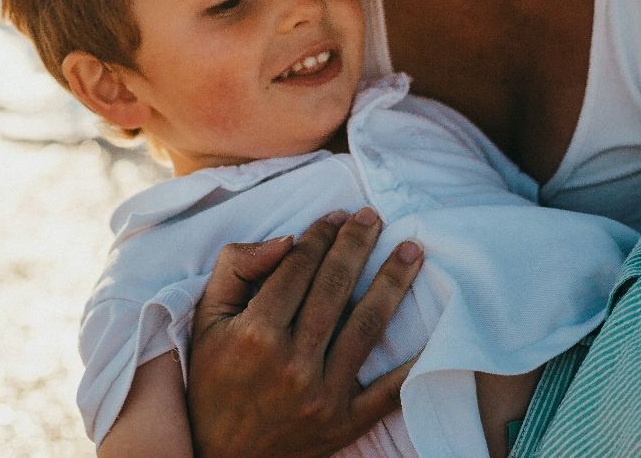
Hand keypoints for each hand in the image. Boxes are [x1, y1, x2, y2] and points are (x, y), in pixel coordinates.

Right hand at [186, 208, 424, 457]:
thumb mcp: (206, 322)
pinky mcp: (344, 424)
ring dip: (393, 283)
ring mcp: (321, 395)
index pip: (298, 269)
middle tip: (374, 217)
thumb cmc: (213, 381)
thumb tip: (286, 240)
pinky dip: (413, 363)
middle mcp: (291, 363)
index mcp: (254, 334)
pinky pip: (388, 391)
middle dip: (358, 245)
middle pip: (335, 288)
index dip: (320, 236)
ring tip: (412, 251)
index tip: (336, 216)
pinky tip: (435, 330)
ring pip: (366, 326)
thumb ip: (236, 270)